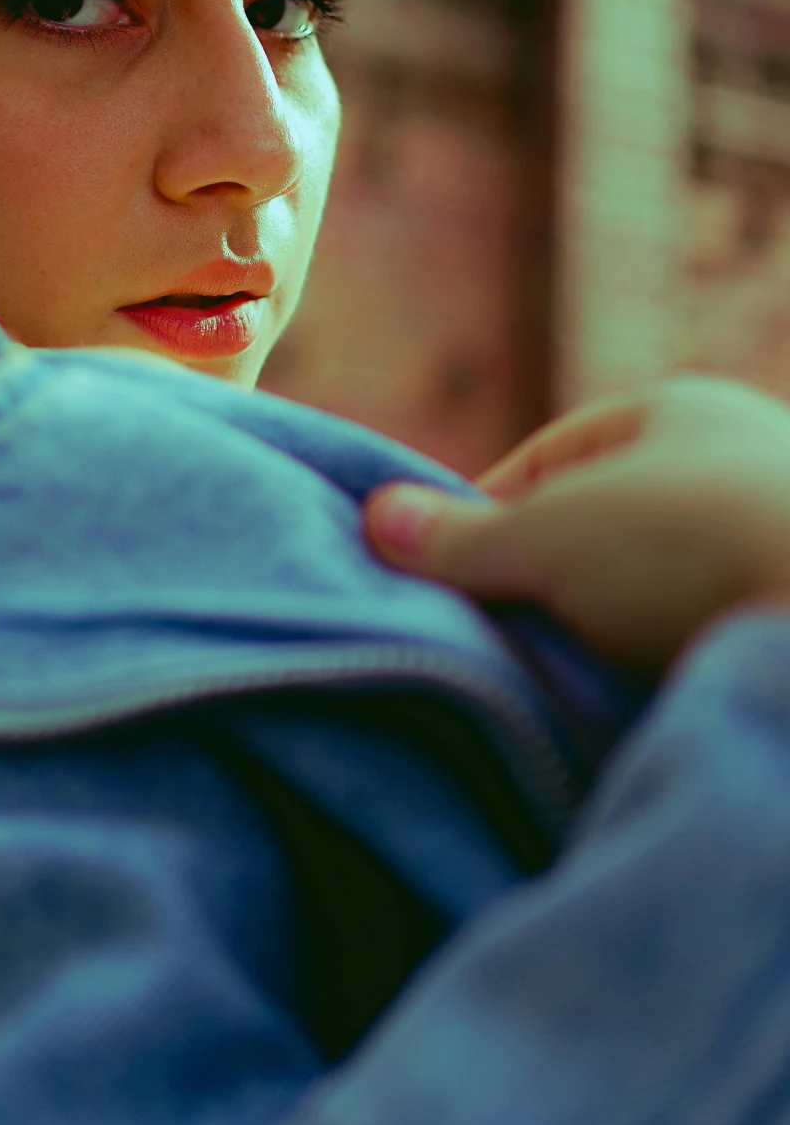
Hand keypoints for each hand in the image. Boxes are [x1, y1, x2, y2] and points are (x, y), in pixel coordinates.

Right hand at [364, 377, 789, 676]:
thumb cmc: (697, 547)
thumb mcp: (551, 536)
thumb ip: (462, 537)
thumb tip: (376, 518)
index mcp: (678, 413)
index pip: (550, 460)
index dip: (483, 518)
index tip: (440, 581)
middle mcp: (740, 466)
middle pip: (605, 532)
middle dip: (547, 587)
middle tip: (490, 644)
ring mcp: (775, 544)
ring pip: (658, 597)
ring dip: (609, 641)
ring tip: (559, 691)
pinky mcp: (783, 624)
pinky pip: (707, 644)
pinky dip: (665, 675)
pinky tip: (634, 711)